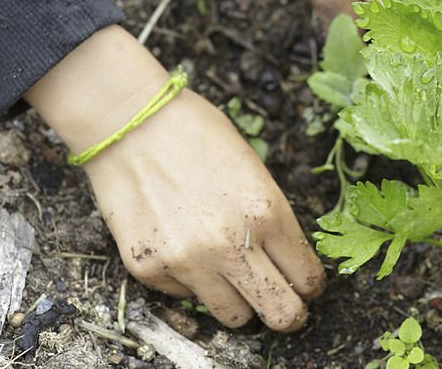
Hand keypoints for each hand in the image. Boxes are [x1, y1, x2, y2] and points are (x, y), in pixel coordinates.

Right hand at [25, 26, 324, 330]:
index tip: (307, 286)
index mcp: (266, 212)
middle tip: (287, 305)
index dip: (311, 286)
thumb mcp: (254, 170)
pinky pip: (186, 297)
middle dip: (289, 313)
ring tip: (234, 277)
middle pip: (280, 313)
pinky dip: (193, 283)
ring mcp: (188, 263)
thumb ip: (272, 218)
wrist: (131, 123)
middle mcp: (230, 245)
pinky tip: (186, 247)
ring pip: (235, 317)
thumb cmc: (197, 135)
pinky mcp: (149, 270)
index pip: (306, 276)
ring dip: (241, 302)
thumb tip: (288, 260)